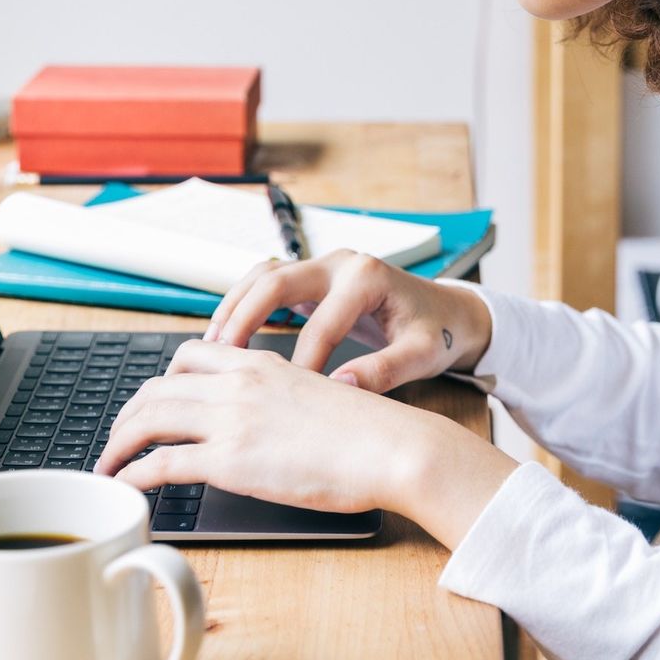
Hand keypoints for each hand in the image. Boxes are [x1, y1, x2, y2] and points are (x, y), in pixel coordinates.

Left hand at [93, 338, 492, 519]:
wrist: (391, 446)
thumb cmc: (367, 432)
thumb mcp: (313, 395)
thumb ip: (276, 398)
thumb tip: (259, 423)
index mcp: (259, 363)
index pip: (189, 355)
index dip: (161, 380)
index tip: (152, 404)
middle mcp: (237, 382)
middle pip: (157, 386)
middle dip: (128, 413)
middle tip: (119, 438)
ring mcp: (231, 419)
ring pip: (148, 418)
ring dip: (118, 441)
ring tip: (108, 464)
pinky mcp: (231, 460)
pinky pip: (161, 463)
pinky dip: (134, 474)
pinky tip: (127, 486)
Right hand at [206, 251, 492, 392]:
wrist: (449, 311)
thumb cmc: (438, 332)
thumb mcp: (423, 353)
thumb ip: (385, 371)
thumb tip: (342, 389)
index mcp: (366, 277)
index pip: (321, 322)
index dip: (301, 361)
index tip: (285, 397)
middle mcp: (340, 263)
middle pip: (275, 280)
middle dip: (244, 318)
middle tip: (219, 359)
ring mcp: (324, 266)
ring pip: (263, 276)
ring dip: (234, 308)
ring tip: (210, 349)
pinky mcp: (314, 278)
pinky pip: (267, 284)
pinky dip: (243, 306)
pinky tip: (227, 340)